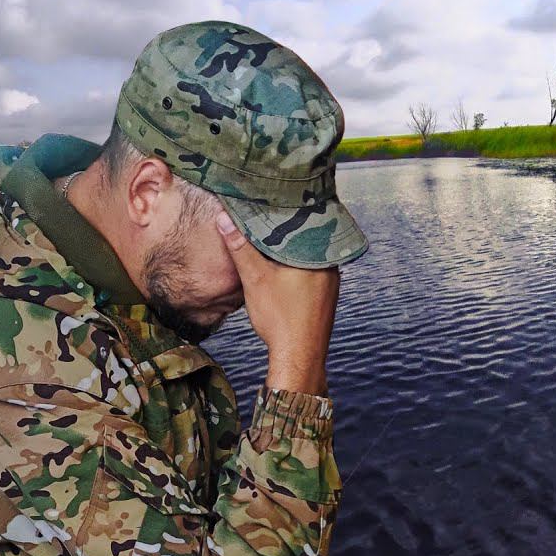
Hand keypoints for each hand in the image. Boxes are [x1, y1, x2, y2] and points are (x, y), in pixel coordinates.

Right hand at [217, 210, 339, 395]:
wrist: (298, 358)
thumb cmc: (281, 319)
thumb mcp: (255, 278)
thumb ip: (241, 247)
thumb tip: (224, 218)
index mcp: (320, 256)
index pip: (305, 222)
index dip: (287, 209)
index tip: (271, 197)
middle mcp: (331, 267)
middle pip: (307, 238)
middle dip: (287, 228)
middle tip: (266, 211)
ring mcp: (330, 283)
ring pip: (308, 255)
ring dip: (291, 248)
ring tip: (270, 233)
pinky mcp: (324, 297)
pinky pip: (310, 270)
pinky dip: (295, 264)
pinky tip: (281, 264)